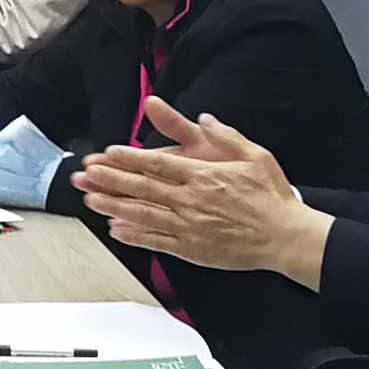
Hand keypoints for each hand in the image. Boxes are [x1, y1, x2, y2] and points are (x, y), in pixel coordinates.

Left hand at [72, 97, 332, 286]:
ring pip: (143, 215)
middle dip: (110, 181)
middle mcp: (190, 200)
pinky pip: (157, 241)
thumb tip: (204, 119)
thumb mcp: (255, 155)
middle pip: (142, 188)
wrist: (285, 237)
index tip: (106, 154)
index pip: (157, 165)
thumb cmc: (271, 196)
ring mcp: (189, 226)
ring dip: (113, 207)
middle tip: (83, 176)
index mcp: (203, 175)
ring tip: (89, 200)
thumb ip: (226, 136)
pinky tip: (115, 230)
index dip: (128, 159)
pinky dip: (135, 236)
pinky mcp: (192, 249)